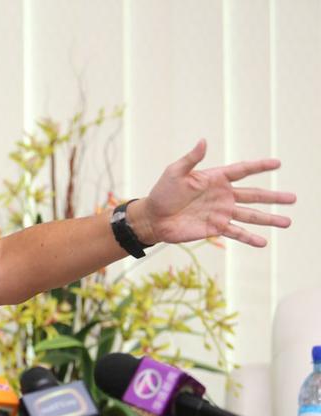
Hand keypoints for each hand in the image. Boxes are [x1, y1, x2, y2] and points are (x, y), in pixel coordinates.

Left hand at [132, 139, 295, 246]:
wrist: (153, 218)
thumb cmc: (162, 192)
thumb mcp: (175, 172)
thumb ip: (191, 159)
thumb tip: (203, 141)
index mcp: (215, 179)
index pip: (242, 170)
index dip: (259, 166)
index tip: (278, 163)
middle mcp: (222, 196)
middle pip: (254, 195)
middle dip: (273, 197)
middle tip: (293, 198)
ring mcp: (221, 213)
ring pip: (250, 216)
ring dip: (269, 219)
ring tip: (287, 222)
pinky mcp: (215, 228)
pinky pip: (236, 232)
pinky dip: (249, 238)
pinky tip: (263, 242)